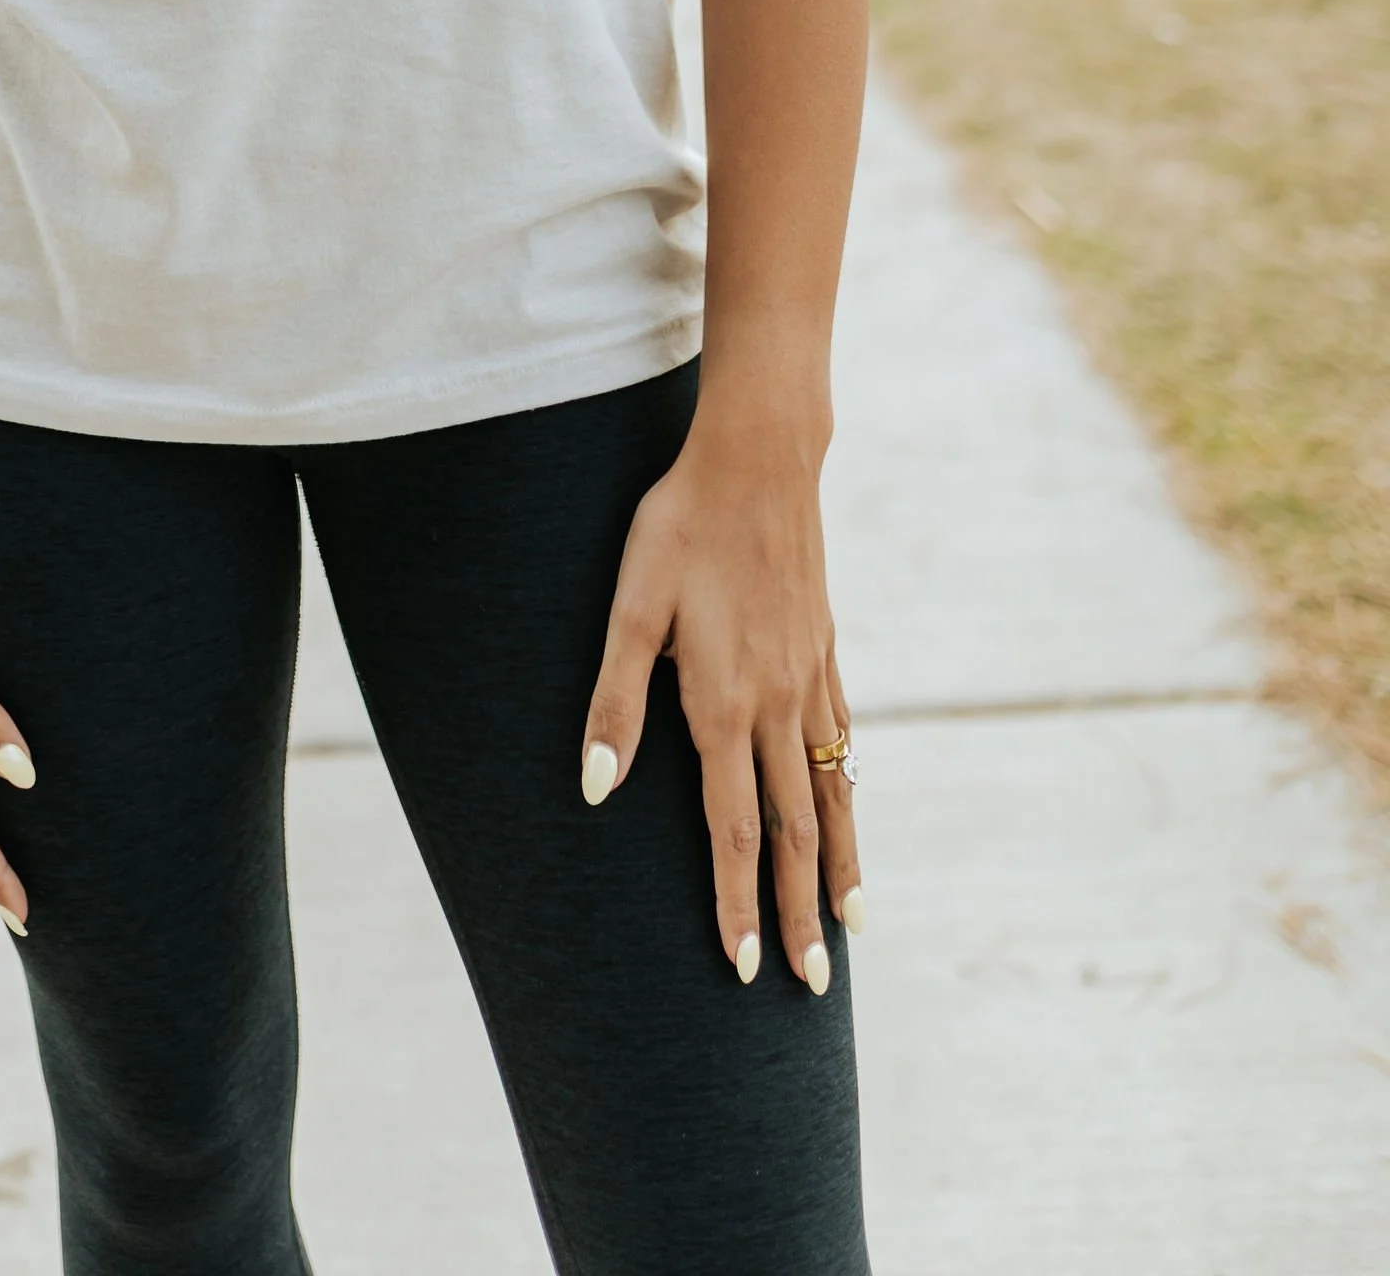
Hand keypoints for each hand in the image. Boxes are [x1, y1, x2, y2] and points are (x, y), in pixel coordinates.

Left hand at [579, 416, 861, 989]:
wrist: (760, 461)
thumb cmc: (682, 527)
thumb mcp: (631, 605)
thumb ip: (615, 700)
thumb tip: (596, 789)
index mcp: (724, 704)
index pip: (734, 829)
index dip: (737, 902)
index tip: (742, 967)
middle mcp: (778, 706)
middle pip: (794, 833)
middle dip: (798, 914)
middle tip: (808, 985)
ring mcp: (811, 682)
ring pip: (831, 796)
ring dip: (839, 868)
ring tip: (850, 928)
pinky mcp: (827, 654)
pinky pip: (844, 746)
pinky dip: (850, 797)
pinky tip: (850, 816)